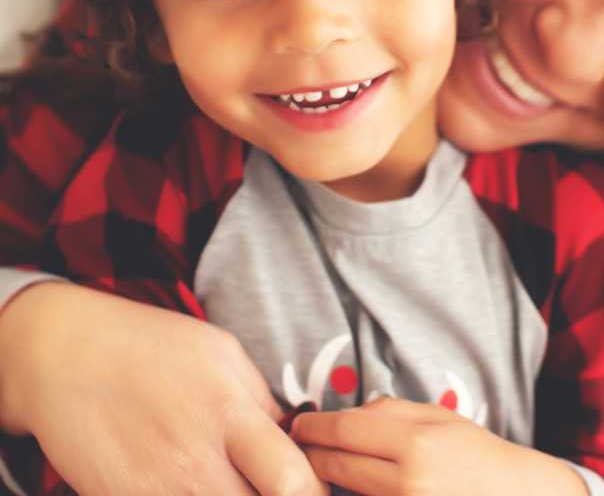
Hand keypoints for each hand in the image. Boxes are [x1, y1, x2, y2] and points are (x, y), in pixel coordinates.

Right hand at [0, 282, 326, 495]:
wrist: (66, 355)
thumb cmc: (153, 347)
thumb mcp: (223, 354)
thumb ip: (259, 402)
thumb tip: (293, 438)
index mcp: (230, 411)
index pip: (294, 479)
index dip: (314, 493)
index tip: (313, 489)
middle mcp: (195, 460)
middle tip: (279, 491)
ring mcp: (156, 490)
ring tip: (235, 484)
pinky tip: (197, 486)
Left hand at [292, 397, 587, 495]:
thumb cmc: (478, 454)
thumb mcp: (439, 419)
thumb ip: (391, 414)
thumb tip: (346, 416)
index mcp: (416, 441)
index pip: (345, 429)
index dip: (314, 427)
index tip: (298, 424)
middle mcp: (407, 481)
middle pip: (337, 463)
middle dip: (311, 453)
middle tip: (297, 445)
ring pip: (346, 492)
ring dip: (327, 479)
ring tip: (318, 466)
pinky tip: (347, 489)